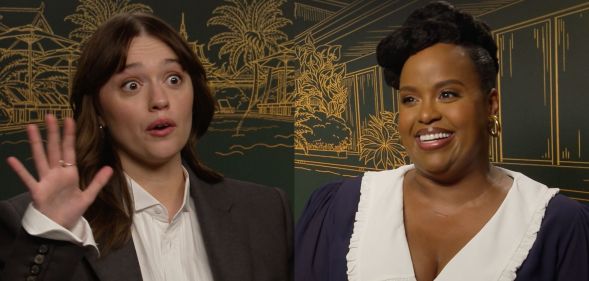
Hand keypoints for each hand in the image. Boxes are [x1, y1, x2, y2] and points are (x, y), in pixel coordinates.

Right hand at [6, 115, 112, 229]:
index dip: (69, 135)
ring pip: (40, 158)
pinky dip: (20, 170)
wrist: (58, 228)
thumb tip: (110, 168)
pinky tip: (11, 160)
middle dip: (53, 133)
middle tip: (49, 115)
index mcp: (69, 173)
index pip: (69, 150)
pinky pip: (28, 179)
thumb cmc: (70, 212)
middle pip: (54, 149)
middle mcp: (56, 173)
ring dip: (36, 143)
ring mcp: (45, 181)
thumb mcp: (88, 197)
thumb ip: (98, 182)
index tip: (69, 119)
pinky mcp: (37, 191)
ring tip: (31, 127)